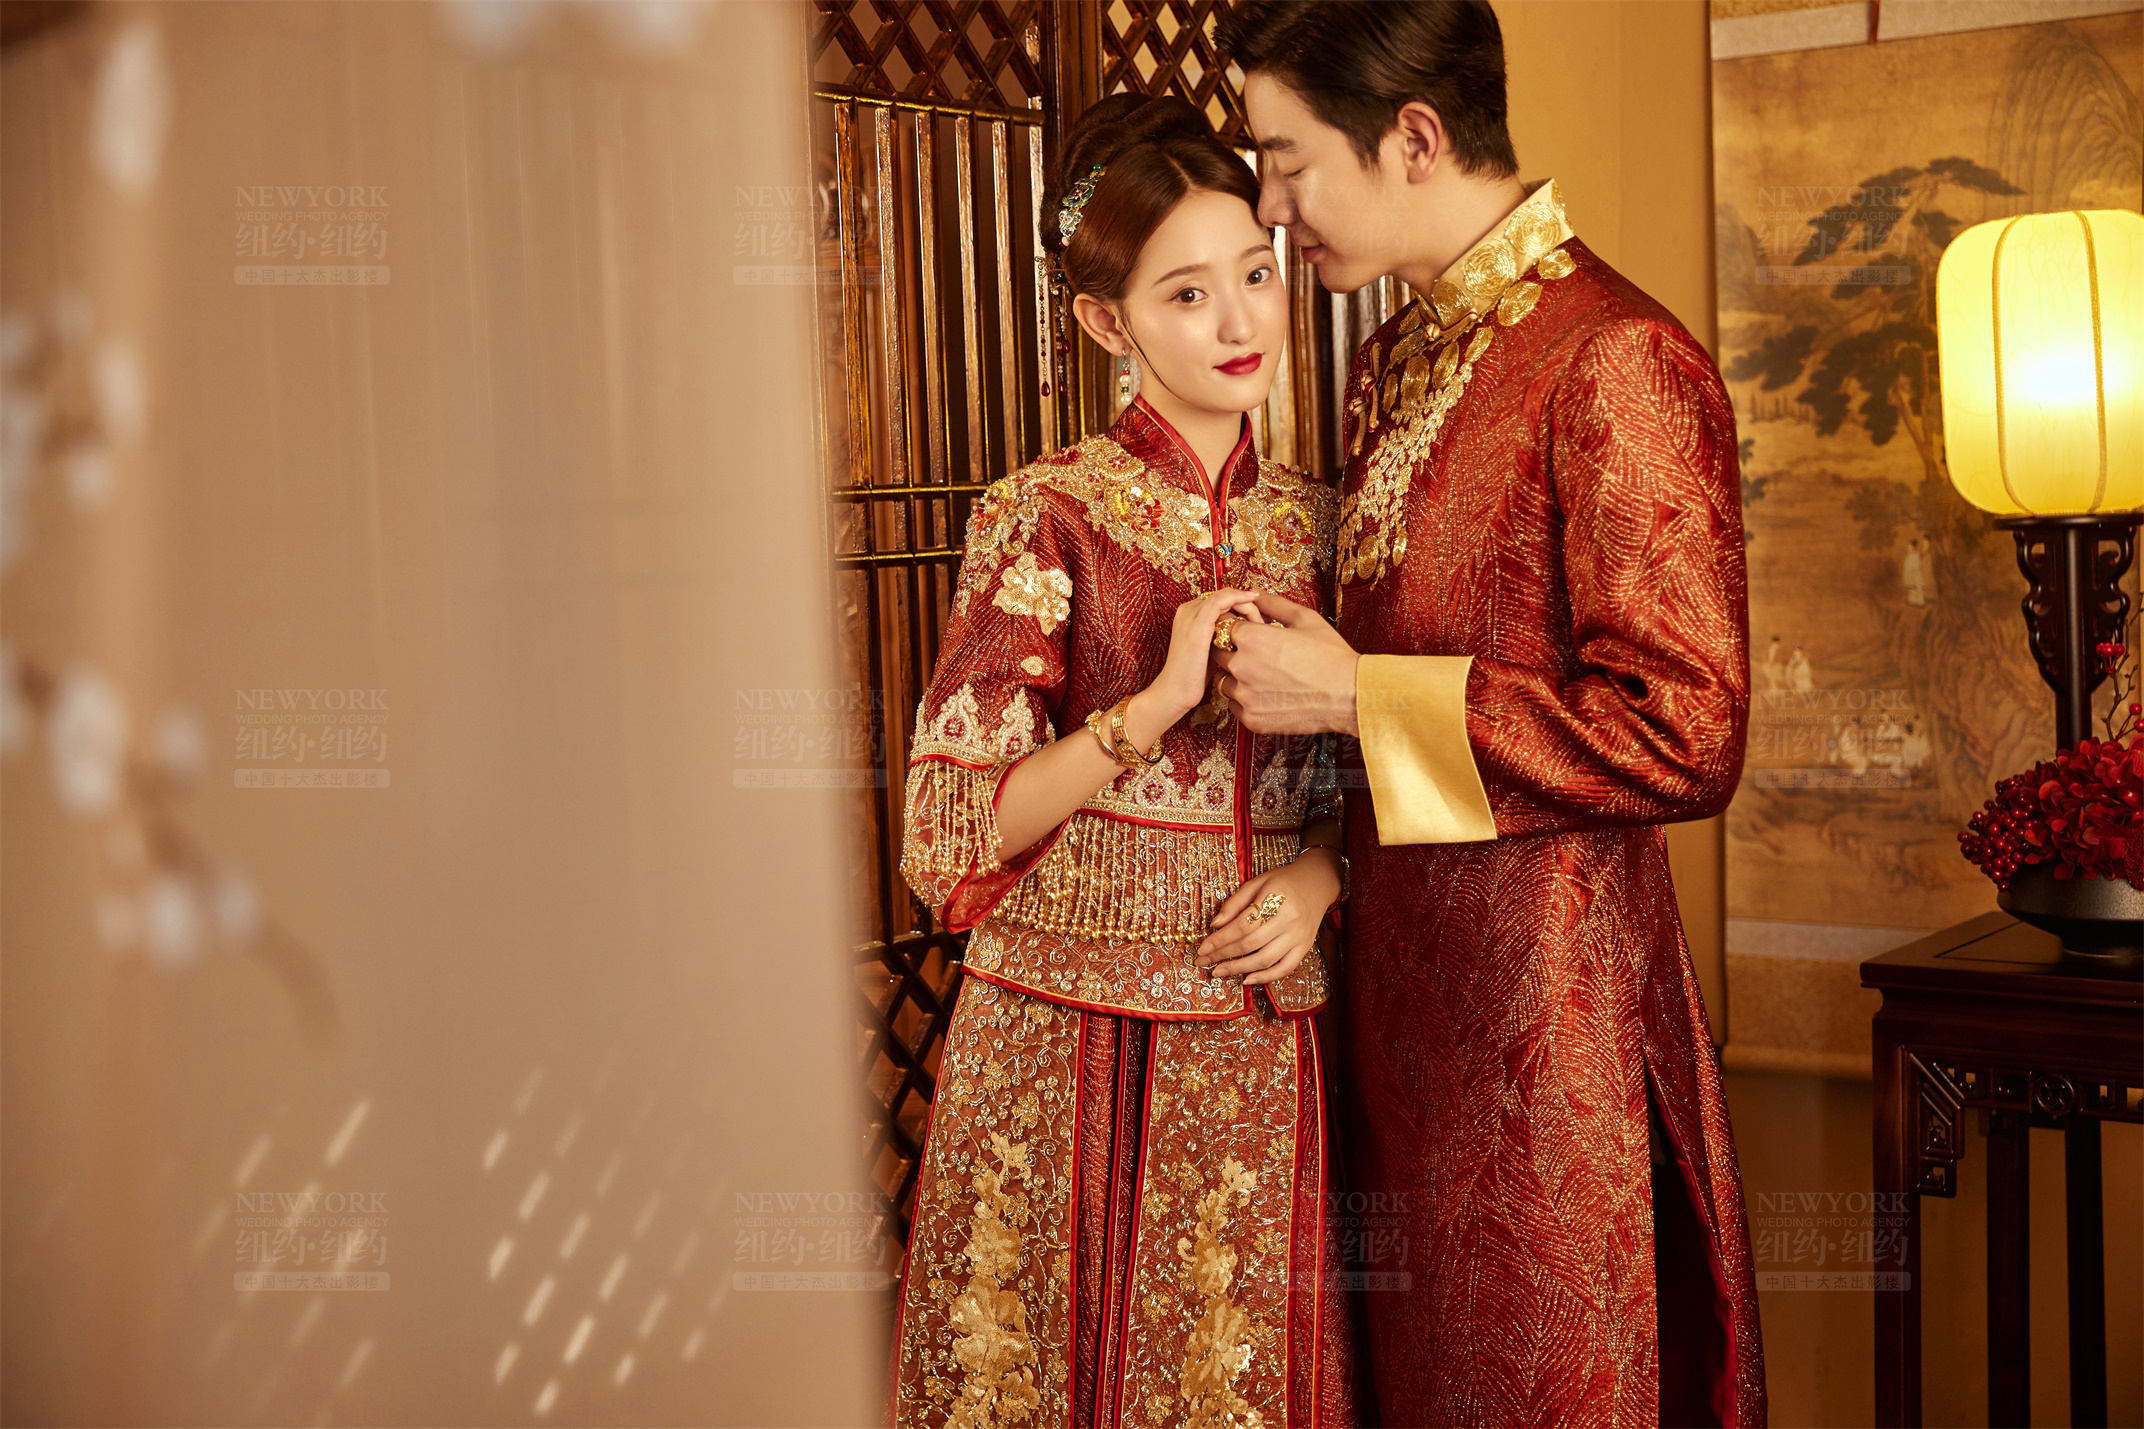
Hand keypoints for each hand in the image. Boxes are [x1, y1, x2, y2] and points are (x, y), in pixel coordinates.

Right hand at [1141, 588, 1262, 722]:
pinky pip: (1222, 600)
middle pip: (1225, 596)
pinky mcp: (1198, 621)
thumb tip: (1248, 632)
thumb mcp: (1211, 650)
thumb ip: (1223, 636)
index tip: (1260, 620)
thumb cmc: (1194, 676)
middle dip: (1248, 605)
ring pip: (1226, 595)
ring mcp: (1192, 613)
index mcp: (1189, 614)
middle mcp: (1189, 609)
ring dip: (1248, 605)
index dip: (1242, 607)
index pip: (1221, 601)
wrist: (1174, 691)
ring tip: (1261, 622)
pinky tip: (1254, 612)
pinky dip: (1240, 600)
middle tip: (1264, 622)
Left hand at [1194, 847, 1341, 986]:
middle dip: (1223, 955)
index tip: (1203, 948)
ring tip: (1219, 971)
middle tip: (1204, 961)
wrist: (1317, 883)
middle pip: (1250, 944)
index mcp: (1276, 898)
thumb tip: (1215, 925)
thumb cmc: (1283, 881)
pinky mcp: (1304, 947)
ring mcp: (1298, 936)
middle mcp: (1289, 919)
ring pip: (1265, 959)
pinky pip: (1284, 968)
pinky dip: (1265, 977)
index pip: (1242, 924)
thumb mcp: (1257, 882)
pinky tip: (1247, 979)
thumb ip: (1235, 903)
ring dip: (1238, 969)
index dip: (1220, 939)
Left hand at [1213, 591, 1361, 736]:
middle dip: (1233, 651)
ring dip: (1236, 677)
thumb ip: (1274, 604)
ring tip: (1264, 676)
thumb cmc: (1330, 655)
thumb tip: (1256, 596)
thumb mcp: (1305, 619)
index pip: (1224, 627)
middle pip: (1218, 654)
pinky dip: (1245, 700)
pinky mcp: (1252, 719)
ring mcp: (1245, 696)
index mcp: (1251, 638)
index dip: (1238, 628)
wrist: (1348, 695)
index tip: (1252, 633)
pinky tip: (1267, 694)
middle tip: (1259, 655)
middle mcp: (1242, 667)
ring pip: (1223, 681)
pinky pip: (1234, 706)